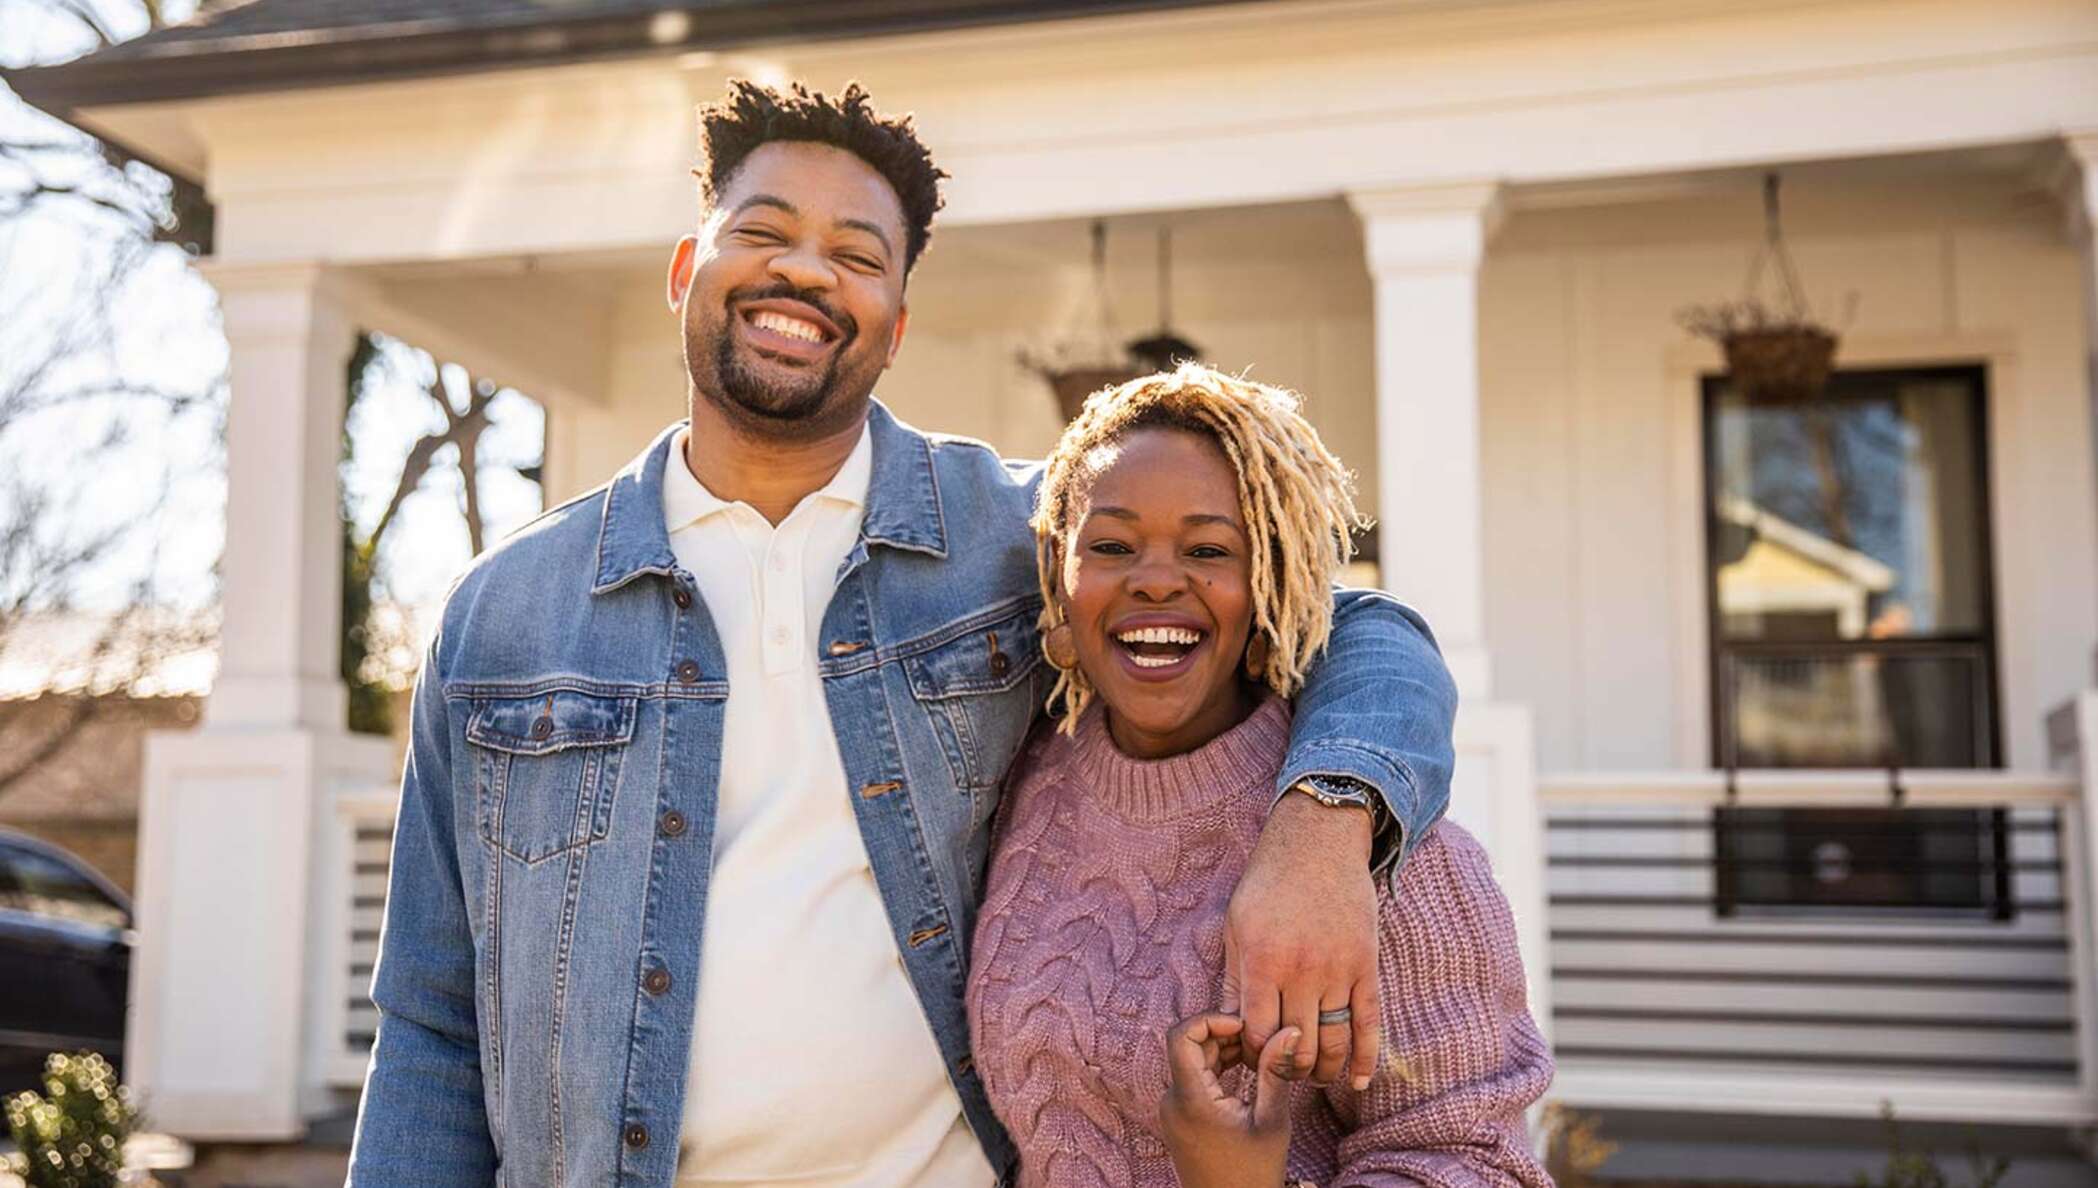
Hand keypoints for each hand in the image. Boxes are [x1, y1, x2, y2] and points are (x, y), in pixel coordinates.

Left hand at [1159, 1015, 1295, 1187]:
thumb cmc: (1254, 1174)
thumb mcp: (1271, 1120)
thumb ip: (1275, 1071)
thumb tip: (1289, 1030)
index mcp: (1190, 1100)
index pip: (1180, 1036)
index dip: (1210, 1019)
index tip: (1244, 1025)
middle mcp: (1172, 1101)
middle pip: (1188, 1046)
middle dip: (1223, 1035)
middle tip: (1260, 1038)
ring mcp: (1172, 1111)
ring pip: (1191, 1061)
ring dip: (1221, 1051)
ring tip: (1257, 1054)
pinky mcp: (1178, 1119)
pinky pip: (1192, 1079)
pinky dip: (1215, 1068)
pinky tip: (1244, 1070)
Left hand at [1223, 791, 1379, 1087]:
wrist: (1317, 843)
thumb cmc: (1268, 885)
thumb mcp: (1237, 928)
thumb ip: (1235, 981)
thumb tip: (1227, 1029)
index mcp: (1263, 961)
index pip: (1259, 1035)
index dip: (1255, 1057)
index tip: (1253, 1059)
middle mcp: (1302, 970)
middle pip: (1296, 1046)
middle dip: (1287, 1070)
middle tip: (1282, 1075)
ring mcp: (1338, 969)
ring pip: (1332, 1042)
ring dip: (1322, 1070)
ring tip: (1313, 1077)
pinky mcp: (1366, 966)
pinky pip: (1369, 1023)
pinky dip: (1365, 1058)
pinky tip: (1356, 1081)